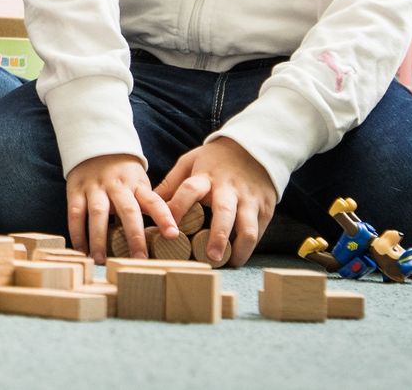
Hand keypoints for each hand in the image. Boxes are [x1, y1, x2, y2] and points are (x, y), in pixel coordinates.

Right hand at [65, 153, 179, 259]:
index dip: (164, 217)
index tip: (173, 235)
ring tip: (101, 260)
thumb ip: (147, 205)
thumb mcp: (139, 183)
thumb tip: (166, 235)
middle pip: (127, 211)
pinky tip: (82, 250)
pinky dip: (77, 233)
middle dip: (134, 236)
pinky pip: (75, 213)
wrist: (95, 144)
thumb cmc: (123, 174)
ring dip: (99, 239)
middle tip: (139, 260)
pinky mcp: (76, 190)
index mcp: (137, 185)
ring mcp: (95, 187)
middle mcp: (117, 186)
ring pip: (98, 214)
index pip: (154, 201)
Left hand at [156, 137, 275, 266]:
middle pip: (224, 212)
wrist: (254, 149)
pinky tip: (238, 257)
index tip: (169, 230)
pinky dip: (250, 247)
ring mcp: (249, 199)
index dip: (178, 208)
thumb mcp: (191, 162)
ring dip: (239, 247)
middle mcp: (229, 189)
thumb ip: (171, 183)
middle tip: (209, 257)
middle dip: (217, 236)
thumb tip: (147, 206)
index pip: (190, 190)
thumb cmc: (215, 160)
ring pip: (247, 226)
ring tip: (228, 262)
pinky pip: (258, 231)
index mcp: (206, 176)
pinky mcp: (265, 209)